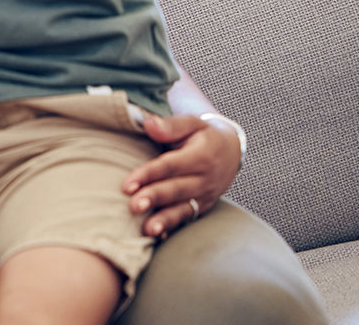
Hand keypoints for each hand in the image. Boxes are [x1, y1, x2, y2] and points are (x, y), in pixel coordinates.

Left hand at [123, 113, 242, 236]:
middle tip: (133, 206)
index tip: (127, 184)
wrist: (231, 151)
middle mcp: (205, 178)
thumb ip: (171, 125)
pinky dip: (173, 227)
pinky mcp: (203, 206)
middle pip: (176, 189)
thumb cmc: (203, 134)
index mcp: (201, 156)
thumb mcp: (192, 122)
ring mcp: (206, 195)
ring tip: (147, 229)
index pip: (171, 166)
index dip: (149, 174)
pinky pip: (188, 217)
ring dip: (164, 219)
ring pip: (183, 208)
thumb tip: (148, 123)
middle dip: (154, 198)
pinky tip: (158, 236)